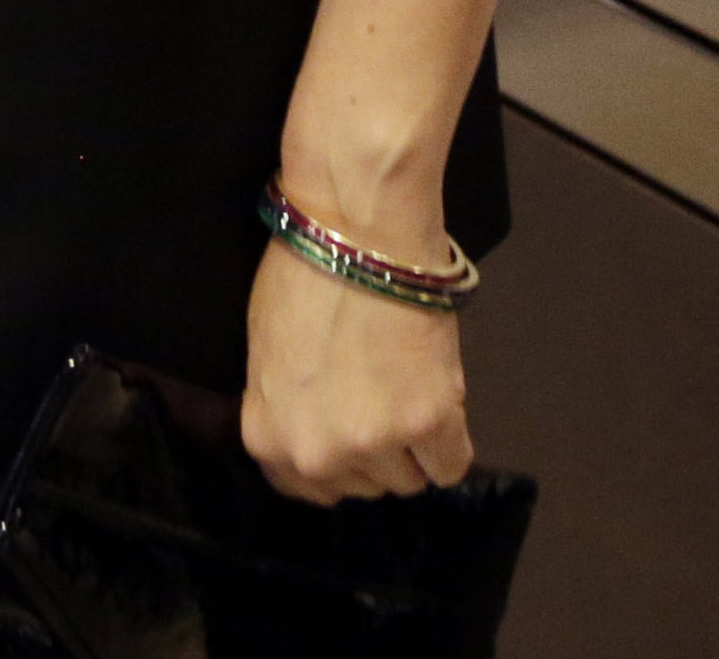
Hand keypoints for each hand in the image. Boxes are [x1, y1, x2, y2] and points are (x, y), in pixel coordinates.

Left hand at [241, 227, 470, 503]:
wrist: (359, 230)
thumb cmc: (305, 271)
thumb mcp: (267, 352)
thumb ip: (285, 407)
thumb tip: (315, 422)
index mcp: (268, 439)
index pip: (308, 488)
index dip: (336, 456)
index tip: (351, 428)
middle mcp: (317, 456)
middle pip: (363, 485)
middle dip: (375, 449)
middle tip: (384, 393)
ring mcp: (373, 443)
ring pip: (408, 479)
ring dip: (414, 443)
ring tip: (412, 384)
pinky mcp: (428, 423)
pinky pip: (450, 464)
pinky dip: (451, 440)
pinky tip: (442, 399)